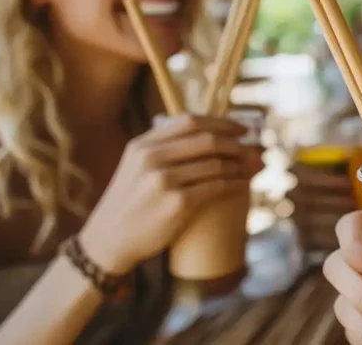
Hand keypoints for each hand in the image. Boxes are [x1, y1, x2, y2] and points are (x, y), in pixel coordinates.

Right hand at [78, 114, 262, 272]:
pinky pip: (216, 187)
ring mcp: (163, 181)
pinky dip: (235, 184)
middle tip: (253, 150)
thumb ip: (164, 149)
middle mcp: (151, 158)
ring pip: (215, 165)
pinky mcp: (176, 204)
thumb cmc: (130, 204)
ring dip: (240, 165)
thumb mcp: (136, 167)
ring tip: (252, 167)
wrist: (108, 240)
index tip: (241, 129)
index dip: (222, 123)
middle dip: (236, 144)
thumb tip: (212, 136)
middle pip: (207, 140)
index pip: (190, 121)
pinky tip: (244, 184)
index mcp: (143, 144)